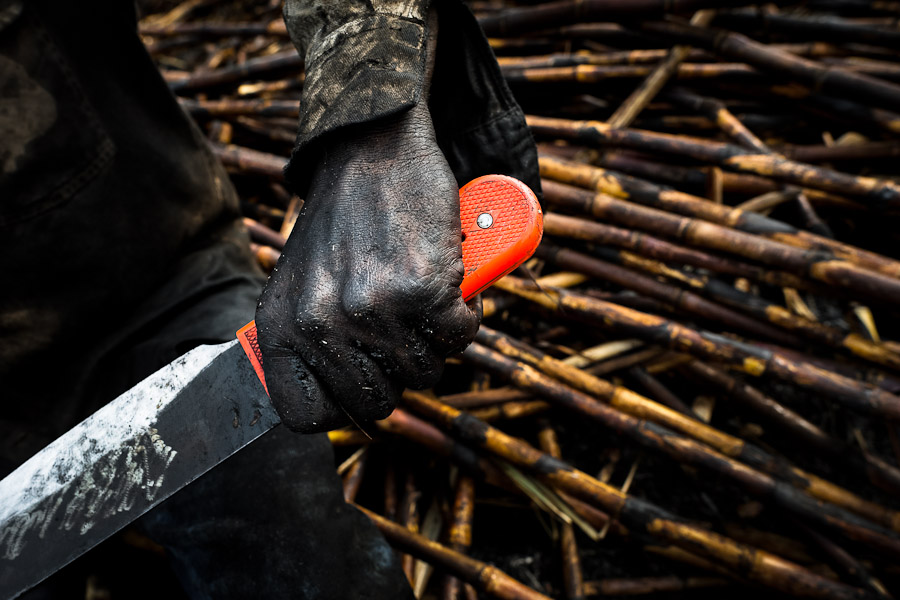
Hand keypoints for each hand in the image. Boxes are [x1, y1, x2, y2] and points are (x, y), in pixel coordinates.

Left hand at [255, 103, 479, 432]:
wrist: (371, 152)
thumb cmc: (343, 221)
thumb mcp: (301, 284)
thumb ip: (310, 343)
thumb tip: (338, 402)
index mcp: (282, 328)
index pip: (305, 415)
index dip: (342, 406)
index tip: (363, 382)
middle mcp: (321, 325)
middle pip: (378, 403)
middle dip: (398, 373)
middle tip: (401, 332)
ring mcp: (372, 310)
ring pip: (424, 372)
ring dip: (433, 340)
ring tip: (419, 297)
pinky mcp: (422, 291)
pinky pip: (459, 336)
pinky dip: (465, 313)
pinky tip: (448, 282)